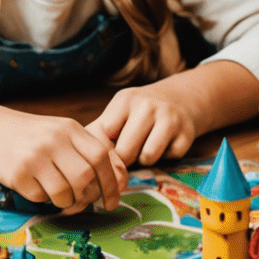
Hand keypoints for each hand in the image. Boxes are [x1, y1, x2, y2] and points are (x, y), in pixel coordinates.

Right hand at [0, 108, 126, 213]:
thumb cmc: (33, 136)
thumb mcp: (61, 133)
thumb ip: (87, 151)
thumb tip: (118, 179)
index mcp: (70, 128)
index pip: (102, 156)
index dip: (111, 182)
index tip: (111, 202)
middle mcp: (54, 139)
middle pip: (85, 177)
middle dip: (87, 196)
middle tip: (81, 201)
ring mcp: (35, 156)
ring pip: (64, 192)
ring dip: (65, 202)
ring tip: (57, 194)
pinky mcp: (18, 173)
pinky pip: (41, 198)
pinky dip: (43, 199)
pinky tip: (36, 186)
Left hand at [89, 61, 258, 166]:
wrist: (181, 98)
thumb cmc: (140, 112)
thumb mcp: (119, 113)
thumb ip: (98, 132)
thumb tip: (72, 157)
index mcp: (124, 100)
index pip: (105, 135)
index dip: (105, 149)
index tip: (109, 150)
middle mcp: (147, 105)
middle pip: (125, 151)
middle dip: (125, 159)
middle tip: (129, 153)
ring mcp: (169, 118)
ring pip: (148, 156)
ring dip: (146, 160)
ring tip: (146, 148)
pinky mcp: (186, 133)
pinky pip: (170, 158)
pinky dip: (167, 157)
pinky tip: (166, 144)